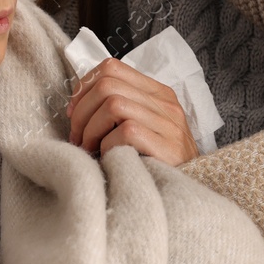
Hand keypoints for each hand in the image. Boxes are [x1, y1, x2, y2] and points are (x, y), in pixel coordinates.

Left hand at [65, 58, 198, 167]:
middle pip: (107, 85)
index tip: (74, 113)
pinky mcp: (168, 146)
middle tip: (78, 138)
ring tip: (91, 149)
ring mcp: (169, 124)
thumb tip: (77, 108)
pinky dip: (108, 146)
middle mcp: (166, 103)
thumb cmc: (157, 164)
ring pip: (113, 104)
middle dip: (82, 112)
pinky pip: (125, 132)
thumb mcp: (142, 129)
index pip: (111, 68)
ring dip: (91, 130)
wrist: (188, 196)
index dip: (84, 87)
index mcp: (158, 93)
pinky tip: (110, 160)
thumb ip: (120, 110)